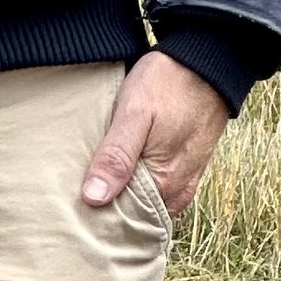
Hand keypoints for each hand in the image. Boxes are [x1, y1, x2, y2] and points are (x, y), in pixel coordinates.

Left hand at [80, 49, 230, 219]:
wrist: (207, 61)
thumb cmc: (168, 83)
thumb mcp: (134, 113)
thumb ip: (117, 157)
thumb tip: (94, 198)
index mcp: (163, 184)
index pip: (122, 218)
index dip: (96, 215)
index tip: (73, 207)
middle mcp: (176, 191)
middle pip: (134, 213)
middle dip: (108, 209)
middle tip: (76, 196)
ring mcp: (184, 180)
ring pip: (146, 201)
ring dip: (122, 195)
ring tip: (93, 182)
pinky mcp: (186, 166)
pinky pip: (158, 188)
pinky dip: (138, 185)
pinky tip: (121, 171)